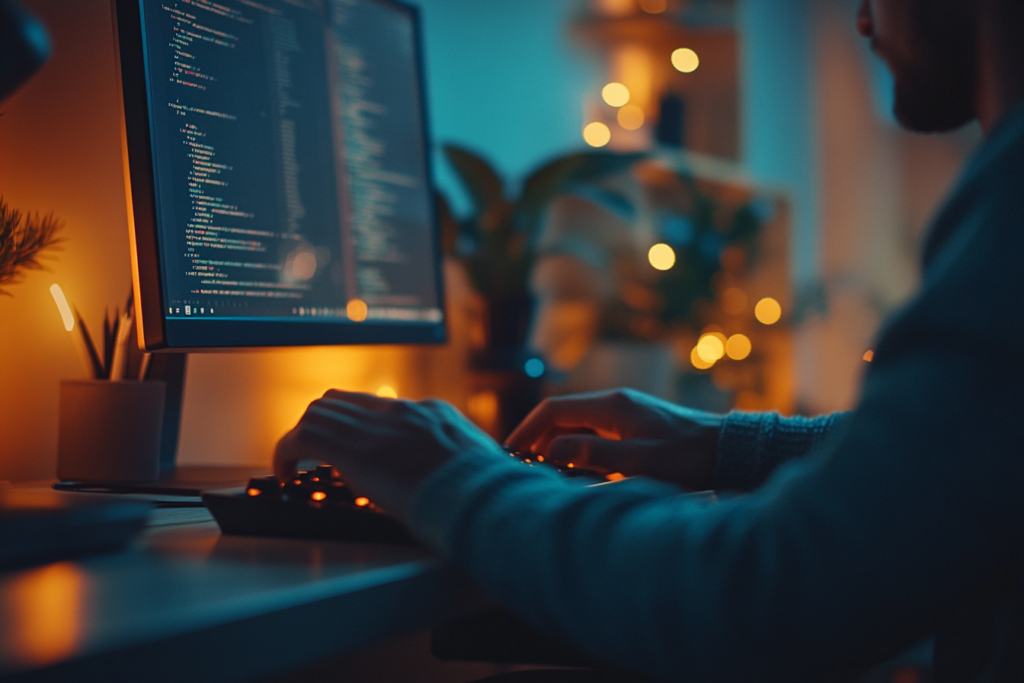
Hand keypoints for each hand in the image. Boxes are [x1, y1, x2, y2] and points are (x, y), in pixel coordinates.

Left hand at [274, 390, 503, 521]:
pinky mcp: (353, 449)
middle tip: (317, 455)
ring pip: (318, 411)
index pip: (380, 407)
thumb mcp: (481, 463)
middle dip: (325, 425)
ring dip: (303, 438)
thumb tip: (460, 476)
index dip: (358, 428)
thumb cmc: (487, 489)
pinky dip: (286, 452)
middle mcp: (400, 412)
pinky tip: (286, 475)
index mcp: (431, 413)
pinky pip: (301, 437)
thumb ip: (461, 461)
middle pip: (343, 400)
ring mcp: (376, 427)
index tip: (353, 449)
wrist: (480, 494)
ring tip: (297, 466)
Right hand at [505, 389, 722, 489]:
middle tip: (522, 468)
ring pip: (578, 429)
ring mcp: (626, 416)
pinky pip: (596, 437)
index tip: (509, 452)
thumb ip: (592, 455)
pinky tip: (577, 474)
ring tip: (544, 475)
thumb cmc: (687, 458)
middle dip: (539, 441)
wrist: (730, 451)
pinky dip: (579, 453)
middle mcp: (615, 405)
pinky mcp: (636, 429)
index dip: (527, 429)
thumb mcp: (637, 461)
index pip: (554, 410)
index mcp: (611, 406)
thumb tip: (549, 450)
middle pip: (563, 418)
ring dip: (559, 449)